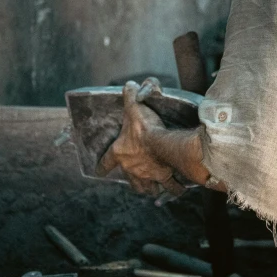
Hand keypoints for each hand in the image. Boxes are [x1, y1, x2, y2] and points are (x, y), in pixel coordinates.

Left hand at [96, 78, 184, 196]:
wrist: (161, 142)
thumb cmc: (144, 127)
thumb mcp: (134, 108)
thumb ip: (130, 96)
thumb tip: (129, 85)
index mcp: (120, 153)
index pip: (106, 163)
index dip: (101, 167)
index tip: (98, 172)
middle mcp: (132, 168)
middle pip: (130, 180)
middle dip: (132, 182)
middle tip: (134, 182)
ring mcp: (147, 175)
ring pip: (146, 188)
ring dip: (149, 189)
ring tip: (152, 191)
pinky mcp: (163, 177)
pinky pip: (170, 188)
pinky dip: (174, 191)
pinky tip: (177, 192)